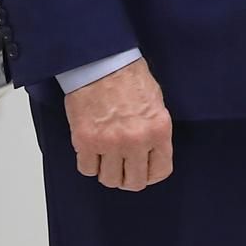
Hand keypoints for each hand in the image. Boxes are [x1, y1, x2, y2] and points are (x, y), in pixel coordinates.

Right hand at [63, 58, 173, 191]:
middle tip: (124, 168)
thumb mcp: (157, 104)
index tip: (145, 170)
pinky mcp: (85, 141)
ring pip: (109, 180)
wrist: (102, 64)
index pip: (161, 171)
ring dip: (108, 172)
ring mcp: (109, 143)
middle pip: (134, 182)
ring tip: (108, 158)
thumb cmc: (130, 78)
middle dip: (130, 178)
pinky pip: (87, 169)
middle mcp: (135, 141)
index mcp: (158, 130)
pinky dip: (89, 164)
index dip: (152, 174)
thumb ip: (155, 132)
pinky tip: (93, 151)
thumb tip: (151, 154)